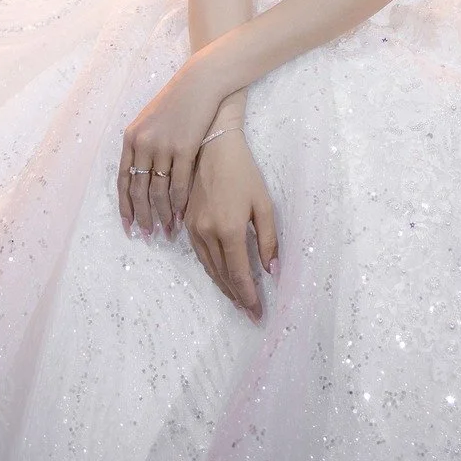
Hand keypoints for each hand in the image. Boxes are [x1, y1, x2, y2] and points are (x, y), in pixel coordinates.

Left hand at [118, 57, 220, 237]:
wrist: (200, 83)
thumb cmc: (177, 101)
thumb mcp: (150, 120)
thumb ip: (143, 145)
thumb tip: (140, 174)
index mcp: (131, 138)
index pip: (123, 179)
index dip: (125, 205)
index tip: (129, 226)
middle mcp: (143, 143)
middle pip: (138, 190)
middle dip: (142, 216)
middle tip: (147, 235)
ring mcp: (163, 146)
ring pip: (158, 191)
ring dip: (162, 214)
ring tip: (166, 231)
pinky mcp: (184, 148)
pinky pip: (179, 184)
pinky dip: (179, 204)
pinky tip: (182, 215)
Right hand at [184, 130, 278, 320]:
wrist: (213, 146)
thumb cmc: (244, 172)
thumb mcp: (264, 203)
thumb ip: (268, 239)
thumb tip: (272, 271)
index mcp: (229, 230)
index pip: (240, 274)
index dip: (249, 297)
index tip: (258, 314)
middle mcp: (208, 234)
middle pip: (223, 276)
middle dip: (237, 297)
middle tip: (250, 312)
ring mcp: (194, 229)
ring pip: (209, 268)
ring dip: (223, 287)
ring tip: (237, 299)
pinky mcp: (187, 223)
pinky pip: (200, 256)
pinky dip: (211, 270)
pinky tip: (220, 275)